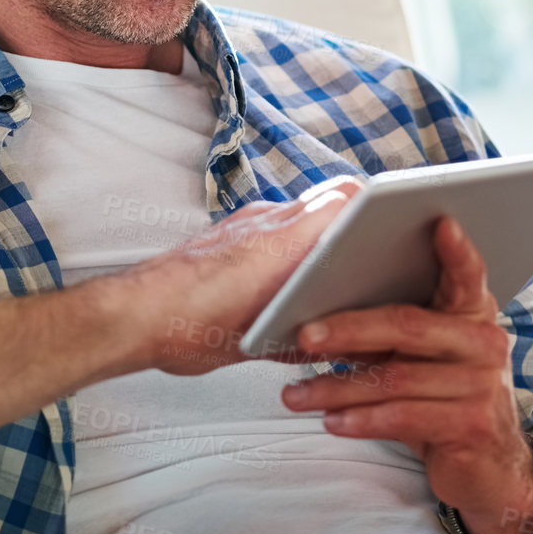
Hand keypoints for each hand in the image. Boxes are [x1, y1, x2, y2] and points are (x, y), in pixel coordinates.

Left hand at [117, 175, 364, 376]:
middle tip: (371, 260)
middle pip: (328, 204)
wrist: (134, 317)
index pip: (346, 196)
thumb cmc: (193, 323)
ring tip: (329, 279)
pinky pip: (270, 231)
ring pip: (298, 219)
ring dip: (318, 240)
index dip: (377, 205)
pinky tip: (282, 287)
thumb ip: (308, 327)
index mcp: (287, 238)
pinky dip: (286, 250)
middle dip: (353, 229)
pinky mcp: (225, 235)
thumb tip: (339, 337)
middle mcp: (269, 222)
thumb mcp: (264, 335)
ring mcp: (246, 225)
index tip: (399, 221)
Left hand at [276, 214, 532, 533]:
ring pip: (395, 377)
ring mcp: (482, 385)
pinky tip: (330, 421)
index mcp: (473, 313)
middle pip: (407, 325)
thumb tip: (325, 301)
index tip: (439, 222)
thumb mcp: (425, 357)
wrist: (489, 470)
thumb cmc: (442, 398)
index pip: (467, 274)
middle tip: (303, 335)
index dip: (456, 250)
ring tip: (295, 395)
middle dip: (348, 328)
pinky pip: (403, 416)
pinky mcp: (472, 425)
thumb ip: (397, 326)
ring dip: (337, 387)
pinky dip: (360, 419)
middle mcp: (485, 342)